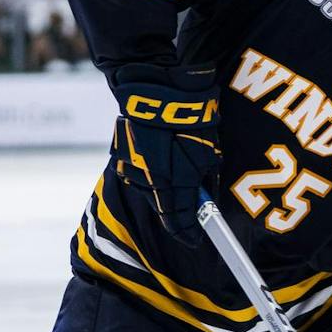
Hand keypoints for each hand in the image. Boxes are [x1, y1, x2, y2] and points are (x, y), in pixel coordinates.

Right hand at [109, 63, 219, 244]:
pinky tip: (161, 156)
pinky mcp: (121, 157)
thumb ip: (206, 182)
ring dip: (163, 187)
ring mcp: (131, 170)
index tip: (195, 238)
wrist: (159, 93)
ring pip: (149, 191)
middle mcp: (148, 183)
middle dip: (177, 208)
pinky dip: (151, 171)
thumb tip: (205, 197)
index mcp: (172, 187)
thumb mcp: (211, 155)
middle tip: (192, 203)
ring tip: (177, 167)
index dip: (188, 233)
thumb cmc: (192, 123)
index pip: (178, 224)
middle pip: (163, 208)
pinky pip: (138, 173)